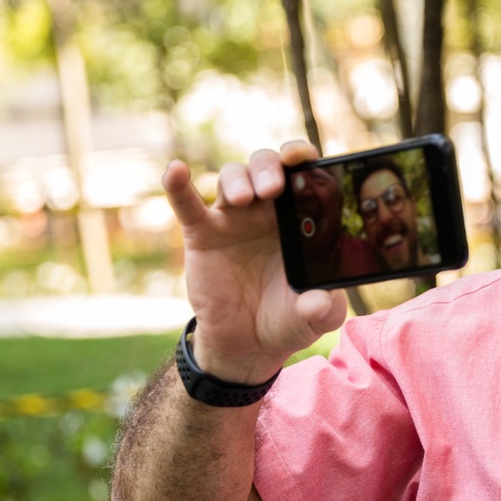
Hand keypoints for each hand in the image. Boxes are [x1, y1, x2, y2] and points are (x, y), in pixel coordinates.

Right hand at [163, 141, 347, 382]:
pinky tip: (175, 170)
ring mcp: (233, 219)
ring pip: (233, 178)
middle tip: (274, 188)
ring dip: (238, 179)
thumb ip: (325, 308)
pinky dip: (178, 185)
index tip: (305, 157)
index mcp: (300, 220)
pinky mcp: (202, 234)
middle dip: (270, 168)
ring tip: (246, 199)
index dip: (302, 157)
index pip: (302, 176)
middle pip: (265, 167)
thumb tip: (321, 301)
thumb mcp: (316, 318)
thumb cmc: (288, 319)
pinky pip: (187, 203)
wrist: (249, 343)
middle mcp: (267, 211)